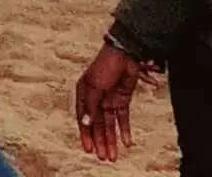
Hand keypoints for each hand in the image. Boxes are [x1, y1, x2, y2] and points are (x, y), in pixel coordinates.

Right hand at [74, 43, 144, 160]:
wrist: (124, 54)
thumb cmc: (104, 66)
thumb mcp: (94, 87)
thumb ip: (90, 106)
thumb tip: (86, 124)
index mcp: (83, 93)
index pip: (84, 119)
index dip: (86, 134)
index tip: (88, 149)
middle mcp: (95, 98)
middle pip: (98, 124)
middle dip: (100, 141)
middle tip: (103, 157)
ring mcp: (109, 99)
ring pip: (110, 124)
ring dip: (112, 139)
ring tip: (113, 155)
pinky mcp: (122, 99)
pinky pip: (122, 118)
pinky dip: (124, 130)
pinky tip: (127, 142)